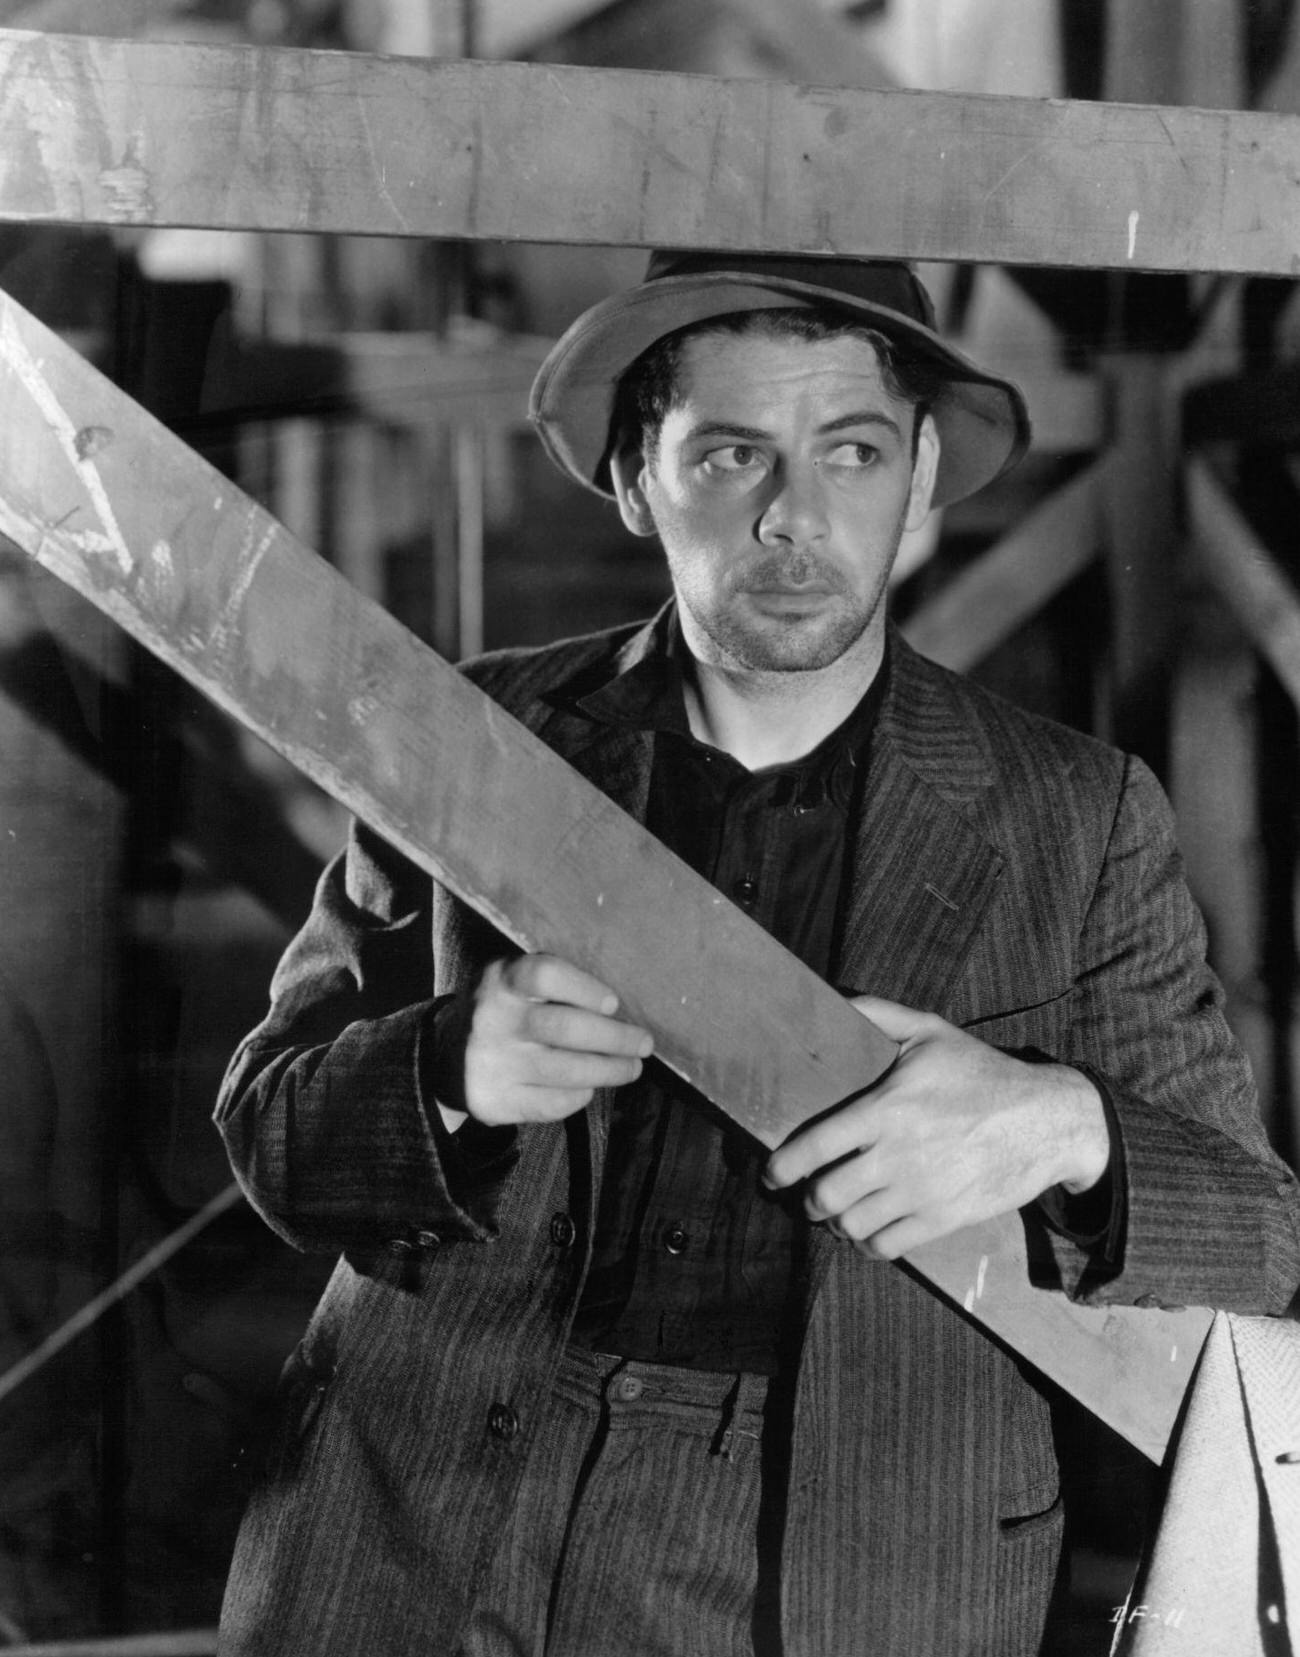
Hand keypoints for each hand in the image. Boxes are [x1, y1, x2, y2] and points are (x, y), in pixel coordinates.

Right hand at [443, 953, 652, 1128]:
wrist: (446, 1058)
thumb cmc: (503, 1011)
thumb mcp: (513, 981)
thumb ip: (554, 985)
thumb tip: (618, 1008)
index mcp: (501, 979)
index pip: (544, 975)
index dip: (584, 988)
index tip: (614, 1003)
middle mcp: (493, 1019)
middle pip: (564, 1027)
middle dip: (615, 1038)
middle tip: (644, 1044)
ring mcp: (492, 1063)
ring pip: (565, 1070)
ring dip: (610, 1070)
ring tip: (632, 1067)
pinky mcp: (495, 1100)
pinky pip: (551, 1103)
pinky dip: (579, 1096)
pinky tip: (590, 1087)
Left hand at [763, 995, 1109, 1258]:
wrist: (1047, 1120)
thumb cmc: (983, 1073)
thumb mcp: (931, 1031)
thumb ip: (879, 1014)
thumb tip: (834, 1001)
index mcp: (887, 1109)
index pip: (816, 1145)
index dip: (784, 1165)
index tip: (771, 1174)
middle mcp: (898, 1156)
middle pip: (828, 1195)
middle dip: (810, 1199)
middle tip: (810, 1193)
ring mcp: (921, 1192)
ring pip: (853, 1226)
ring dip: (838, 1222)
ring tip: (839, 1211)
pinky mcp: (944, 1219)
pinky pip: (888, 1247)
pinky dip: (868, 1244)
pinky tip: (868, 1231)